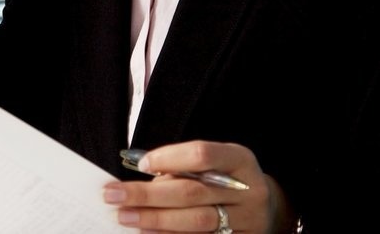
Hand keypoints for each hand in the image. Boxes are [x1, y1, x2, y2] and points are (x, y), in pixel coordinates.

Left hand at [104, 141, 292, 232]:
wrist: (265, 208)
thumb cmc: (226, 180)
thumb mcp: (214, 164)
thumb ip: (183, 167)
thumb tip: (137, 175)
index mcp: (239, 159)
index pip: (202, 154)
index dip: (169, 158)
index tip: (141, 165)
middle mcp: (247, 189)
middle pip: (192, 192)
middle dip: (148, 195)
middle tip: (114, 196)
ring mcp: (247, 220)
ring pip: (196, 221)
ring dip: (155, 220)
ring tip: (125, 217)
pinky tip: (148, 233)